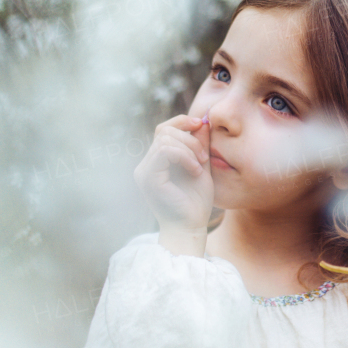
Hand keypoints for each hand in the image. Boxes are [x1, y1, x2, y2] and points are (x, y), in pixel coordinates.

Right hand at [133, 113, 213, 239]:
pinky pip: (164, 151)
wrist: (191, 226)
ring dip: (189, 148)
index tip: (201, 123)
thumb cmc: (196, 202)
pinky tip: (195, 170)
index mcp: (156, 161)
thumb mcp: (202, 166)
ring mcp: (144, 171)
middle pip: (164, 130)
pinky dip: (184, 156)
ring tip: (200, 166)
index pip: (163, 129)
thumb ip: (200, 144)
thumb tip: (203, 120)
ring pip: (165, 139)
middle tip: (204, 158)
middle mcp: (146, 164)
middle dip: (190, 138)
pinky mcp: (147, 177)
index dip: (181, 121)